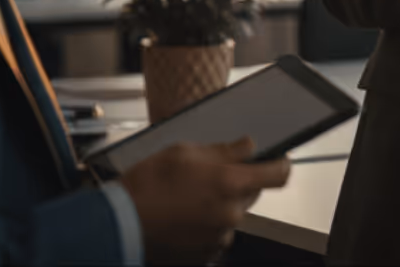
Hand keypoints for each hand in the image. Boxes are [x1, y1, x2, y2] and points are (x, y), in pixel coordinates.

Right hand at [121, 137, 292, 264]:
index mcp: (230, 184)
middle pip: (252, 194)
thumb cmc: (147, 185)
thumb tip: (249, 146)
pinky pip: (218, 234)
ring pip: (233, 215)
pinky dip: (208, 225)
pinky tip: (184, 217)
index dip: (280, 165)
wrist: (120, 225)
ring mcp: (220, 237)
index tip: (275, 159)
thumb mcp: (182, 153)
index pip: (279, 175)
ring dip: (220, 206)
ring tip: (188, 200)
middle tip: (209, 177)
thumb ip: (223, 150)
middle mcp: (232, 213)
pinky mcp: (207, 254)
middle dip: (238, 184)